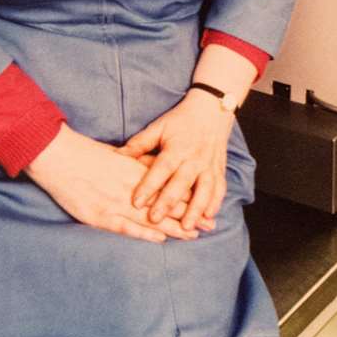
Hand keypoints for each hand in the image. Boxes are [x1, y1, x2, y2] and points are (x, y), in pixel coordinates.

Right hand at [25, 124, 195, 241]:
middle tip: (210, 226)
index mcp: (135, 172)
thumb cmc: (87, 155)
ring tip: (193, 235)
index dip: (189, 198)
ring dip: (173, 227)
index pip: (169, 187)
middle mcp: (130, 187)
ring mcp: (115, 202)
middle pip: (165, 204)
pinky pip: (125, 226)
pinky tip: (159, 238)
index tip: (207, 207)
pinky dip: (143, 233)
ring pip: (150, 217)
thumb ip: (137, 164)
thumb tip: (155, 167)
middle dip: (188, 216)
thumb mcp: (118, 156)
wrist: (59, 155)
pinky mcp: (98, 214)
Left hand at [120, 90, 231, 230]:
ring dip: (196, 209)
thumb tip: (116, 155)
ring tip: (186, 227)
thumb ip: (139, 144)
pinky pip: (220, 188)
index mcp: (177, 148)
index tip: (136, 202)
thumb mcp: (159, 127)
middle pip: (181, 183)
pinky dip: (215, 203)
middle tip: (155, 220)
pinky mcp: (219, 169)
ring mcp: (209, 165)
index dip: (149, 186)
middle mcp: (194, 158)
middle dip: (168, 203)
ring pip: (204, 190)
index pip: (161, 169)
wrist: (212, 109)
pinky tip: (209, 217)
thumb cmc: (180, 119)